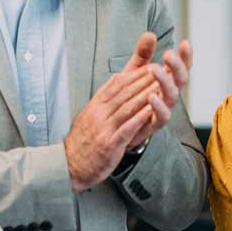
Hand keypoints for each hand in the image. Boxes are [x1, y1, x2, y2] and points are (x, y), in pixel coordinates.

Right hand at [65, 60, 158, 191]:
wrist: (69, 164)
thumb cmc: (84, 140)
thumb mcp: (92, 114)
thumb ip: (106, 97)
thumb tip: (118, 79)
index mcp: (96, 105)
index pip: (117, 84)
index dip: (136, 74)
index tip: (152, 66)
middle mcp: (99, 113)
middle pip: (124, 93)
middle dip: (144, 80)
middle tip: (162, 71)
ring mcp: (103, 128)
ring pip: (127, 108)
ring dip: (145, 96)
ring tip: (160, 86)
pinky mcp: (109, 144)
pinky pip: (126, 129)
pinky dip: (139, 118)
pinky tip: (150, 111)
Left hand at [119, 33, 192, 149]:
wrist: (121, 128)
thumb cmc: (132, 98)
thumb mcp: (135, 73)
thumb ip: (142, 55)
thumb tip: (149, 34)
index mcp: (167, 81)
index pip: (181, 67)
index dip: (185, 56)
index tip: (184, 43)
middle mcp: (169, 95)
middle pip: (181, 79)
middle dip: (176, 66)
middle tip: (168, 54)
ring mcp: (164, 110)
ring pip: (172, 96)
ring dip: (165, 82)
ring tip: (155, 69)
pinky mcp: (154, 124)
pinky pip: (161, 116)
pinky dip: (158, 106)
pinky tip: (150, 96)